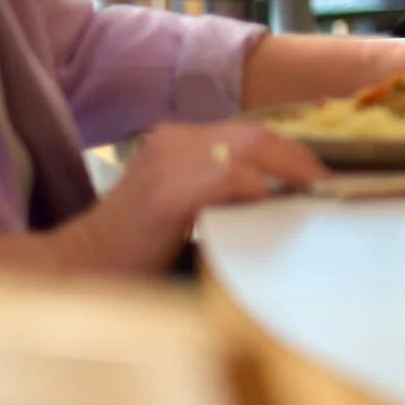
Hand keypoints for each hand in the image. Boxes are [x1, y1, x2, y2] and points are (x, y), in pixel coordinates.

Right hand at [79, 118, 327, 271]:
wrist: (76, 271)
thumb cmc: (131, 252)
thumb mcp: (183, 209)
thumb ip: (221, 194)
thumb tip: (279, 202)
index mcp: (178, 141)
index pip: (249, 133)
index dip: (290, 151)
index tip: (321, 175)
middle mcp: (175, 140)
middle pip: (257, 134)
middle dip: (300, 159)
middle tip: (328, 186)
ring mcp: (169, 161)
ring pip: (249, 148)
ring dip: (291, 170)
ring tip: (316, 194)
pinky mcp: (166, 193)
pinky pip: (225, 177)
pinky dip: (256, 188)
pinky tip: (273, 204)